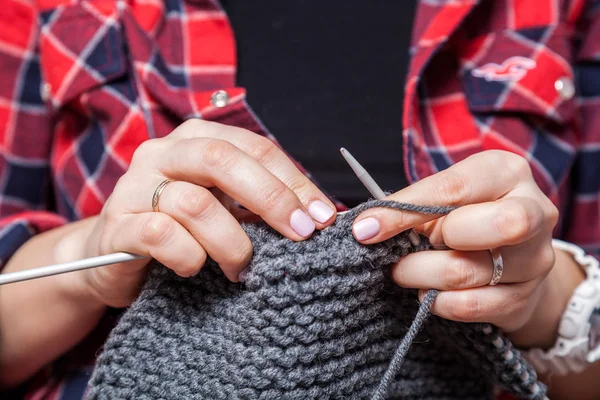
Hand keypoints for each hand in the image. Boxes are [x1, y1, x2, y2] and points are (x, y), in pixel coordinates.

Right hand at [80, 119, 336, 307]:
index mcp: (197, 139)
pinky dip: (190, 256)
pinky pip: (161, 235)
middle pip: (222, 160)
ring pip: (195, 203)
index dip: (294, 181)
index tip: (323, 215)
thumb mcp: (226, 206)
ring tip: (243, 267)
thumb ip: (261, 203)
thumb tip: (319, 214)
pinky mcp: (118, 224)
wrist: (116, 256)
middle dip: (271, 198)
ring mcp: (135, 186)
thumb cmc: (182, 228)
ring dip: (232, 242)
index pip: (255, 148)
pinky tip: (196, 268)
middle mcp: (163, 153)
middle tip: (301, 233)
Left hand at [351, 150, 563, 336]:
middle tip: (401, 256)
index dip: (404, 210)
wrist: (506, 258)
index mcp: (506, 172)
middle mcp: (533, 210)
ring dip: (422, 277)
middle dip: (432, 242)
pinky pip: (472, 305)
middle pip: (491, 226)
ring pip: (469, 271)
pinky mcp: (525, 297)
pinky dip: (439, 302)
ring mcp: (536, 257)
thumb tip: (366, 227)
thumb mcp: (440, 201)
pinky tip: (429, 294)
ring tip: (407, 273)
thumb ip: (409, 207)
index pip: (453, 189)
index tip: (366, 229)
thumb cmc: (464, 218)